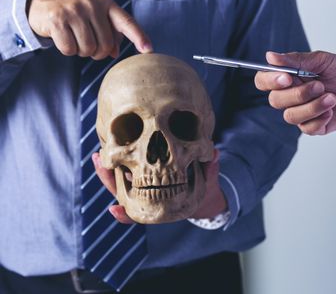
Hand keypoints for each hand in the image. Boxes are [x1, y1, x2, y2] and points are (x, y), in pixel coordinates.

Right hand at [27, 0, 151, 58]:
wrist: (41, 1)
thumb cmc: (76, 13)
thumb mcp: (96, 16)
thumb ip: (110, 33)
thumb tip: (115, 53)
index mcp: (105, 3)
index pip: (126, 22)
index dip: (138, 37)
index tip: (149, 50)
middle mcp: (92, 4)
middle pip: (105, 46)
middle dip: (97, 52)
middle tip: (88, 44)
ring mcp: (73, 10)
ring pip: (88, 50)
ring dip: (82, 52)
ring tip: (75, 39)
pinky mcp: (57, 20)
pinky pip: (69, 49)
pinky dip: (67, 50)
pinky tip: (63, 37)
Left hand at [92, 150, 226, 223]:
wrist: (200, 191)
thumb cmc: (202, 188)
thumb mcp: (208, 181)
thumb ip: (210, 168)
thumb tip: (214, 153)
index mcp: (160, 207)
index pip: (139, 212)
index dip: (126, 213)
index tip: (115, 208)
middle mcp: (147, 198)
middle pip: (122, 193)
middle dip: (109, 180)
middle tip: (100, 163)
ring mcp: (142, 185)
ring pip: (119, 180)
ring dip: (108, 168)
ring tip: (97, 155)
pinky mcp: (140, 172)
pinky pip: (125, 167)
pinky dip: (116, 158)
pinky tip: (104, 147)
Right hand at [254, 51, 335, 134]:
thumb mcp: (322, 60)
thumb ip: (296, 59)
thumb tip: (270, 56)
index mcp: (288, 76)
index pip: (263, 81)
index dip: (270, 81)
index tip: (287, 77)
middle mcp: (291, 95)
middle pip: (275, 100)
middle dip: (298, 94)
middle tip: (320, 85)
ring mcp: (301, 112)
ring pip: (290, 116)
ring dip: (312, 107)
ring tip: (331, 98)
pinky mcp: (314, 126)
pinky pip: (306, 128)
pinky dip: (320, 119)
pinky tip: (331, 110)